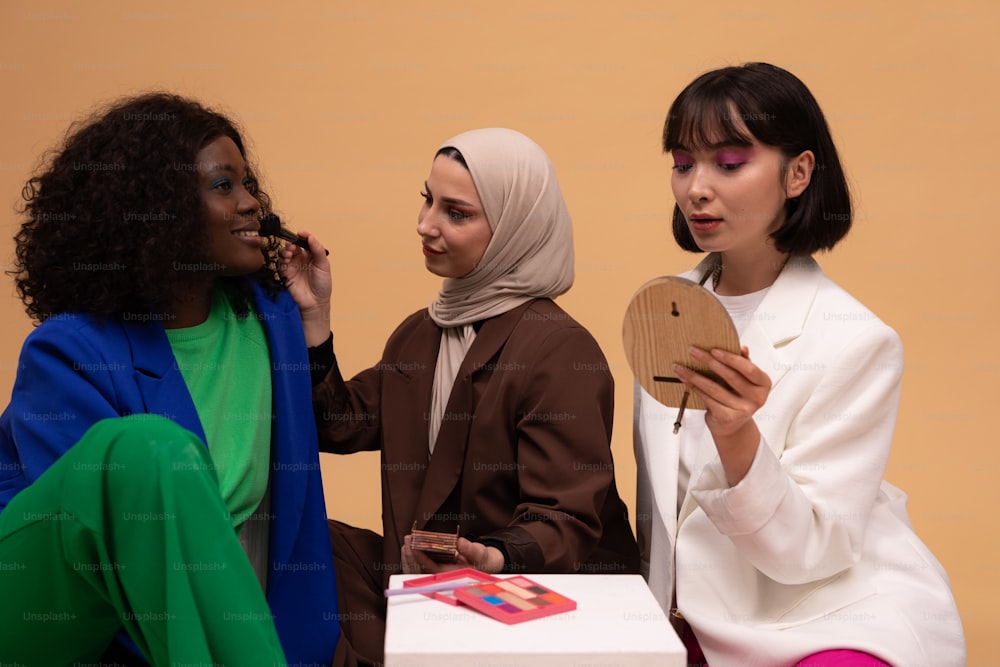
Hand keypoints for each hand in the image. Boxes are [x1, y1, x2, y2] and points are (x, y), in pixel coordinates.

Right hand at [278, 230, 330, 346]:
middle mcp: (301, 259)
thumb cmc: (323, 285)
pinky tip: (287, 260)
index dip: (302, 236)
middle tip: (293, 247)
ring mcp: (293, 266)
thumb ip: (318, 250)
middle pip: (293, 245)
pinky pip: (280, 263)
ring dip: (285, 250)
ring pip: (284, 252)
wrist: (315, 302)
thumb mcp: (324, 266)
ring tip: (289, 254)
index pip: (305, 242)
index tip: (300, 232)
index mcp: (312, 256)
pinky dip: (281, 259)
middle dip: (291, 243)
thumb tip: (311, 237)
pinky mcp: (285, 274)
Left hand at [401, 535, 504, 574]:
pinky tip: (410, 545)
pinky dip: (412, 557)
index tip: (414, 546)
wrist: (482, 565)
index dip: (421, 558)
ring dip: (409, 556)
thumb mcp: (479, 553)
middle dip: (411, 556)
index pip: (431, 568)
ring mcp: (434, 574)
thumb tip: (460, 543)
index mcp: (450, 575)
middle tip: (408, 539)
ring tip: (407, 540)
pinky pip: (417, 566)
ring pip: (416, 569)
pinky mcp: (432, 569)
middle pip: (419, 570)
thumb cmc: (480, 560)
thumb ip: (470, 549)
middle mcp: (440, 577)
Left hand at [673, 346, 770, 483]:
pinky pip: (708, 399)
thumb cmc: (738, 398)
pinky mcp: (727, 418)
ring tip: (681, 367)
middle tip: (693, 351)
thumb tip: (743, 349)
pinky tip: (686, 381)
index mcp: (763, 384)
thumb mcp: (744, 381)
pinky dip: (695, 389)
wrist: (733, 426)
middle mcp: (756, 398)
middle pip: (730, 376)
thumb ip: (744, 364)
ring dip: (695, 376)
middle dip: (708, 361)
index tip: (713, 350)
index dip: (731, 358)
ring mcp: (742, 409)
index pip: (748, 368)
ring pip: (714, 388)